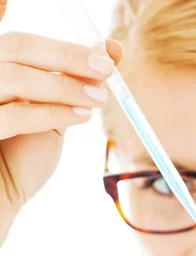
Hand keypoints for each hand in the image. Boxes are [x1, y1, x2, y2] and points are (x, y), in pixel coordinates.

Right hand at [0, 3, 123, 243]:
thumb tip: (107, 51)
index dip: (67, 44)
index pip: (27, 43)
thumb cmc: (22, 158)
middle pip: (19, 48)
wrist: (3, 197)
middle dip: (68, 57)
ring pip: (17, 77)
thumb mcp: (53, 117)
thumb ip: (73, 84)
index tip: (109, 53)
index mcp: (0, 69)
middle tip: (107, 71)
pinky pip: (15, 115)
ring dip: (65, 86)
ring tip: (99, 100)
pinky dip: (52, 113)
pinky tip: (82, 117)